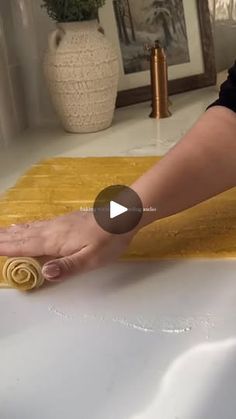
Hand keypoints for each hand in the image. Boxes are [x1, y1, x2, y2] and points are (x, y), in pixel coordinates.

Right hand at [0, 212, 134, 280]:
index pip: (26, 246)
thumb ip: (67, 266)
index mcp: (56, 241)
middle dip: (5, 238)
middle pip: (24, 235)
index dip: (8, 248)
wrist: (123, 216)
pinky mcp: (66, 220)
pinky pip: (39, 224)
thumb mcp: (91, 259)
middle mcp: (53, 230)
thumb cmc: (109, 240)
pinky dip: (27, 226)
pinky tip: (27, 226)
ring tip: (0, 232)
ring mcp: (59, 223)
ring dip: (13, 231)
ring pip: (30, 228)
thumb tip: (44, 273)